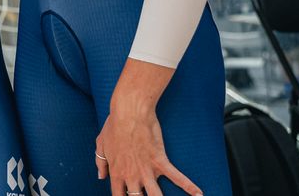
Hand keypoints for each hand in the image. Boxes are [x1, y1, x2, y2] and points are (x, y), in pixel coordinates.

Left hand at [96, 62, 201, 195]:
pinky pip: (176, 176)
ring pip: (155, 195)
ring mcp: (146, 169)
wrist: (129, 111)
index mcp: (117, 172)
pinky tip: (198, 194)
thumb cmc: (114, 126)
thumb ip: (100, 163)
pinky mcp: (160, 160)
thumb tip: (101, 176)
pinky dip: (189, 186)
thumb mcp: (101, 144)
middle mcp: (131, 175)